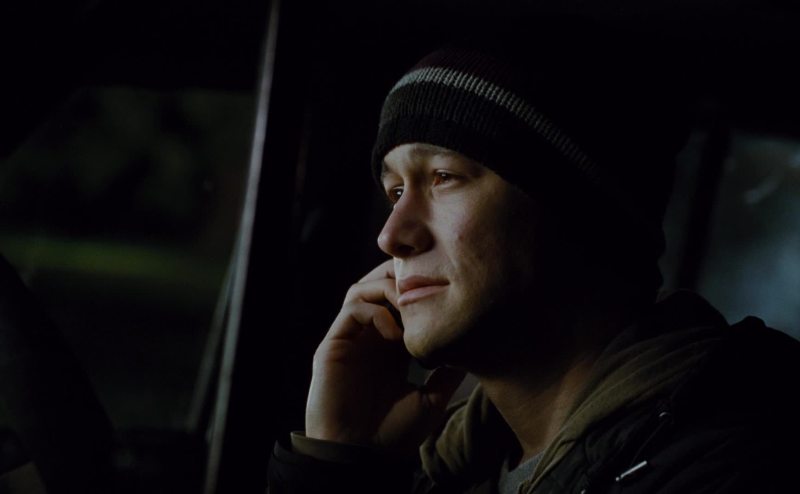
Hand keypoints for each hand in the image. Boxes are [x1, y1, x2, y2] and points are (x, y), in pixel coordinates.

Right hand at [305, 259, 465, 457]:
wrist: (359, 457)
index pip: (399, 301)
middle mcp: (368, 337)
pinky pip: (352, 309)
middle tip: (425, 285)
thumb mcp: (430, 400)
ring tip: (408, 305)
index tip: (444, 293)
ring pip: (361, 289)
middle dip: (400, 277)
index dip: (419, 290)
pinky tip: (394, 334)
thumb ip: (447, 375)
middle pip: (377, 285)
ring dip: (387, 289)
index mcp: (388, 346)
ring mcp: (350, 338)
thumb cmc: (391, 435)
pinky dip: (375, 311)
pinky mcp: (334, 344)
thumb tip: (472, 352)